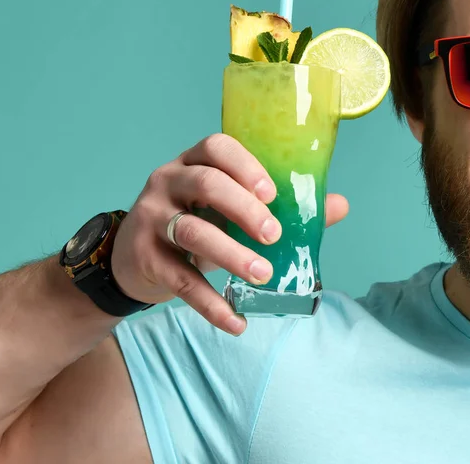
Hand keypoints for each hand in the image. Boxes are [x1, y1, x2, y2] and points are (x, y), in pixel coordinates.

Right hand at [111, 134, 348, 334]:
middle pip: (206, 184)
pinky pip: (180, 279)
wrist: (131, 257)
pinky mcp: (144, 256)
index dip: (245, 165)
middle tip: (275, 235)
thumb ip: (277, 208)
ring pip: (192, 231)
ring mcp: (152, 217)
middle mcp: (168, 182)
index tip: (272, 192)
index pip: (215, 147)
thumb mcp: (227, 211)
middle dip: (245, 209)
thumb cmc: (192, 224)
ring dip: (232, 255)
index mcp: (192, 163)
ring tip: (263, 275)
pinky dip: (211, 304)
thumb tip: (339, 205)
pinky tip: (237, 322)